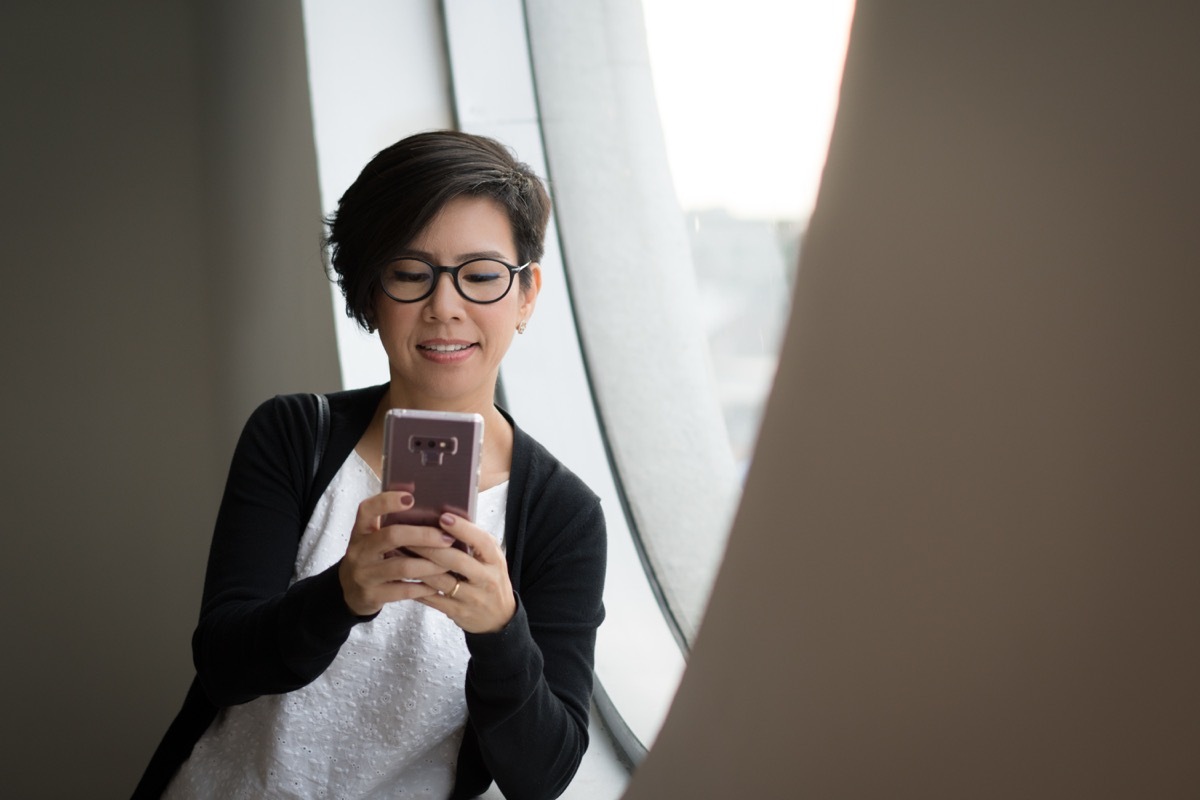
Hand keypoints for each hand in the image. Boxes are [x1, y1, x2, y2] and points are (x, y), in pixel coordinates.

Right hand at [338, 491, 457, 615]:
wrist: (350, 592)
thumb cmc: (371, 559)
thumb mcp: (372, 539)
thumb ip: (392, 525)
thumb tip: (432, 508)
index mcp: (361, 532)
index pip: (367, 509)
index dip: (387, 501)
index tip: (410, 497)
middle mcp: (359, 551)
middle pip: (392, 536)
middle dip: (424, 535)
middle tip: (447, 537)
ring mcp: (364, 574)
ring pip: (403, 567)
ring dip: (431, 565)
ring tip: (450, 563)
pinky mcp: (372, 595)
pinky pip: (405, 591)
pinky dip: (424, 587)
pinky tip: (438, 585)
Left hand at [408, 512, 516, 633]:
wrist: (499, 616)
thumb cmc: (490, 578)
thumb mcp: (492, 559)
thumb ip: (475, 542)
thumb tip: (447, 519)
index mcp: (495, 560)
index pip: (481, 541)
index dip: (462, 529)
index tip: (443, 517)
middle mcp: (486, 579)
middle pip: (455, 561)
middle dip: (429, 546)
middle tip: (408, 533)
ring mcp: (472, 597)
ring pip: (440, 580)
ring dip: (417, 565)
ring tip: (398, 551)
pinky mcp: (458, 612)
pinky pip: (433, 598)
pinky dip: (416, 586)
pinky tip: (402, 575)